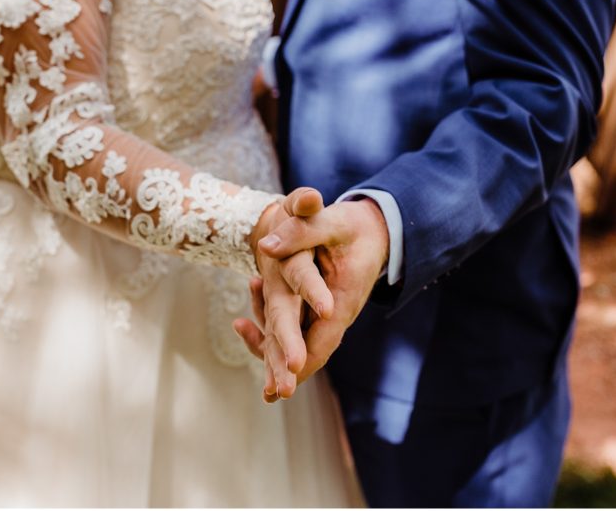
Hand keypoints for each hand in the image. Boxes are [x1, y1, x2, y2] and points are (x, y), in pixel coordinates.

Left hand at [239, 198, 389, 399]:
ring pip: (298, 343)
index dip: (307, 354)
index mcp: (345, 298)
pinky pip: (292, 328)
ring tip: (240, 332)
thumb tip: (265, 248)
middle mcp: (336, 313)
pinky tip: (241, 321)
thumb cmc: (356, 226)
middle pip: (312, 350)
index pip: (326, 338)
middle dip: (287, 369)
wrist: (375, 228)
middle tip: (270, 395)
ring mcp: (325, 315)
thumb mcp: (332, 221)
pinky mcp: (314, 310)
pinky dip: (267, 330)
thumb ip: (302, 232)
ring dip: (271, 351)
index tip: (291, 371)